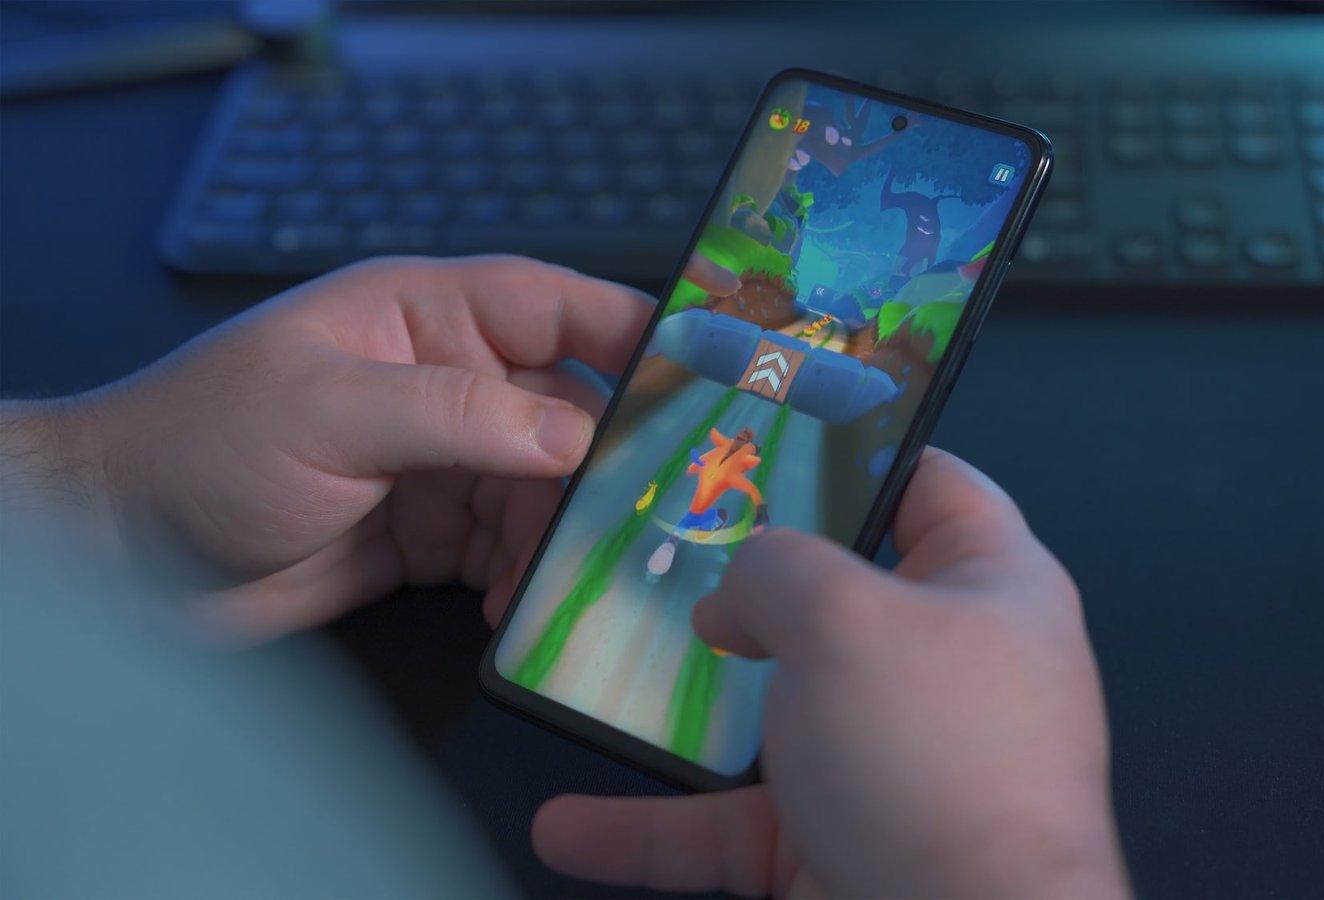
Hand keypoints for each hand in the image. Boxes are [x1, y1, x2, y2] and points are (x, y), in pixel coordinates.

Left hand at [40, 255, 650, 639]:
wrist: (117, 551)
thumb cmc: (200, 444)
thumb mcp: (330, 409)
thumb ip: (458, 413)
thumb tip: (573, 433)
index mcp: (423, 316)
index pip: (555, 306)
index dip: (635, 332)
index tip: (706, 373)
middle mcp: (446, 383)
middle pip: (570, 409)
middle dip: (610, 461)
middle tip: (654, 509)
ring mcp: (441, 461)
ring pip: (548, 490)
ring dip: (567, 535)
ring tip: (575, 575)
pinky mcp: (431, 534)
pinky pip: (511, 550)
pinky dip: (528, 578)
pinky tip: (522, 605)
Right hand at [530, 449, 1125, 897]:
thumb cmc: (940, 768)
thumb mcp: (844, 619)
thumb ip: (777, 568)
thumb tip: (742, 591)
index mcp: (991, 588)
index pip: (929, 484)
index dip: (856, 451)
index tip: (771, 434)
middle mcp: (951, 672)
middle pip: (837, 600)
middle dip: (746, 584)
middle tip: (667, 546)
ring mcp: (896, 766)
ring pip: (774, 717)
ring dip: (684, 710)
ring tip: (604, 676)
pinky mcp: (846, 848)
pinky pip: (735, 826)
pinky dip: (653, 829)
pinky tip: (572, 825)